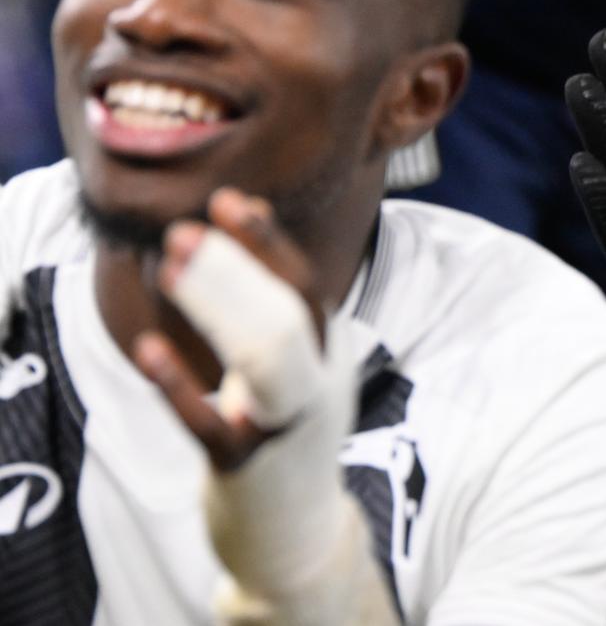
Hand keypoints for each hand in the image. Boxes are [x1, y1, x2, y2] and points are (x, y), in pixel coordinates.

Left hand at [133, 189, 325, 471]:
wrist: (298, 535)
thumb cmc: (285, 435)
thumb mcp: (297, 368)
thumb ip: (277, 308)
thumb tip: (241, 226)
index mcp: (328, 353)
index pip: (304, 284)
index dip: (267, 241)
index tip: (229, 200)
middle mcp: (317, 381)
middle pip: (285, 310)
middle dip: (236, 267)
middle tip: (182, 231)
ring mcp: (286, 424)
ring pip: (262, 354)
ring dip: (215, 306)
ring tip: (168, 267)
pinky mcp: (247, 466)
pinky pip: (213, 421)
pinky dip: (181, 384)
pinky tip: (147, 351)